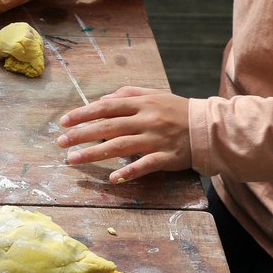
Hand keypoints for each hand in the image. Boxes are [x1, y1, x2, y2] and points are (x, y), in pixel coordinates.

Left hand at [56, 86, 191, 183]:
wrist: (212, 127)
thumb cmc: (178, 111)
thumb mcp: (154, 95)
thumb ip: (128, 94)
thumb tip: (102, 99)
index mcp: (142, 104)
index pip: (106, 107)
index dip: (83, 114)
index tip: (64, 122)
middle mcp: (146, 120)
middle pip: (108, 127)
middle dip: (81, 134)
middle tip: (60, 142)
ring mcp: (157, 139)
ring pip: (121, 146)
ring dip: (94, 153)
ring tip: (73, 159)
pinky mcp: (168, 157)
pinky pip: (146, 165)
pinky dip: (130, 171)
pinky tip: (113, 178)